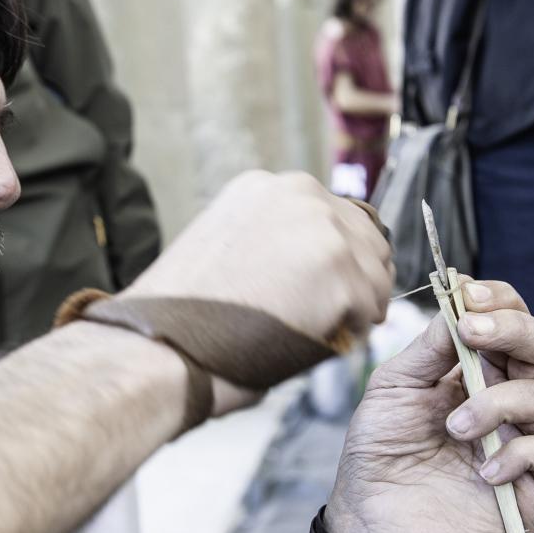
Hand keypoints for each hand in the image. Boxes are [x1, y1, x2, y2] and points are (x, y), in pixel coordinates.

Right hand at [128, 170, 392, 343]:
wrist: (158, 346)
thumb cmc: (181, 316)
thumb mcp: (225, 246)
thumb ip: (273, 240)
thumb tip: (314, 263)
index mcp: (269, 186)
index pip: (336, 216)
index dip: (334, 259)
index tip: (317, 288)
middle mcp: (303, 196)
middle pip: (366, 240)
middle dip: (351, 280)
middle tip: (320, 316)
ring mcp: (327, 234)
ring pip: (375, 276)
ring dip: (353, 308)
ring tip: (309, 331)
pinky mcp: (344, 278)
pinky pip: (370, 312)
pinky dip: (348, 335)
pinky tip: (307, 343)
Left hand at [324, 279, 533, 532]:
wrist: (368, 520)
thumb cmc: (379, 450)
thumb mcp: (394, 387)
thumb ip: (431, 347)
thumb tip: (461, 304)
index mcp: (477, 371)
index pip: (512, 322)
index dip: (501, 302)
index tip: (470, 296)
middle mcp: (508, 402)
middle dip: (516, 331)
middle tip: (475, 334)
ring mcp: (522, 443)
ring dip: (500, 403)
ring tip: (455, 428)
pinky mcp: (533, 489)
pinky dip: (519, 453)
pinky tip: (482, 470)